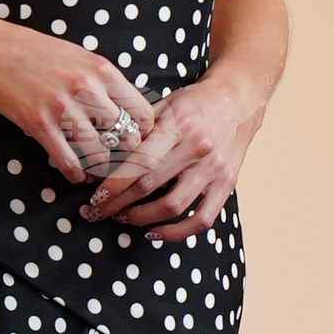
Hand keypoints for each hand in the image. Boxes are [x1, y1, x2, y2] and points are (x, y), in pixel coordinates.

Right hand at [0, 15, 157, 184]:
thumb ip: (102, 79)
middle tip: (121, 164)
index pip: (141, 111)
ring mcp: (63, 107)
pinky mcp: (40, 123)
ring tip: (98, 173)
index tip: (136, 142)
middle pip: (126, 136)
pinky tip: (76, 175)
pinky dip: (75, 173)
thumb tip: (125, 107)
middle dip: (126, 155)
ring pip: (99, 153)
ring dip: (101, 168)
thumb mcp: (78, 56)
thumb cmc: (36, 52)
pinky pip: (68, 160)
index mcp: (101, 69)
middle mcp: (87, 88)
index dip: (144, 132)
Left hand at [80, 72, 258, 240]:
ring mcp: (214, 168)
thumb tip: (103, 157)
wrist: (237, 101)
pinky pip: (202, 219)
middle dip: (118, 204)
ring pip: (173, 206)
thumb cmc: (193, 104)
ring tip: (123, 217)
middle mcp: (197, 148)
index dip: (114, 184)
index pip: (139, 161)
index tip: (96, 198)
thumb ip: (137, 130)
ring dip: (141, 218)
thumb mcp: (163, 106)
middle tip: (97, 212)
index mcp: (178, 125)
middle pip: (150, 186)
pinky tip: (155, 232)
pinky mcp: (227, 184)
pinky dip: (177, 232)